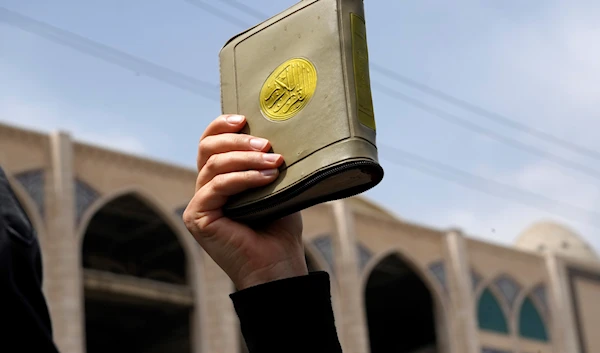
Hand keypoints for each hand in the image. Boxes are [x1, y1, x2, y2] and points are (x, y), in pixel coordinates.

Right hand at [183, 114, 306, 289]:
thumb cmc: (279, 229)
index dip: (221, 126)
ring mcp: (198, 204)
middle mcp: (204, 190)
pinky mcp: (197, 217)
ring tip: (275, 162)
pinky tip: (266, 178)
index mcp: (219, 180)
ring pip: (214, 165)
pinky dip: (244, 178)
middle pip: (208, 148)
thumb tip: (272, 133)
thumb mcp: (274, 187)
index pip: (210, 144)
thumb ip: (264, 163)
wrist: (279, 266)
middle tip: (267, 144)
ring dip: (247, 159)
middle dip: (238, 140)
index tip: (245, 119)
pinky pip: (218, 186)